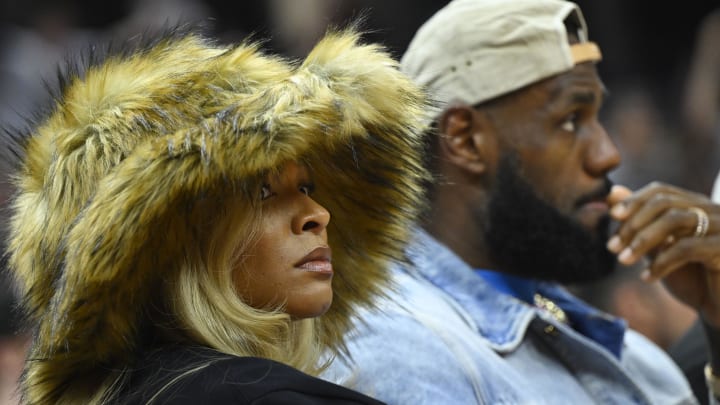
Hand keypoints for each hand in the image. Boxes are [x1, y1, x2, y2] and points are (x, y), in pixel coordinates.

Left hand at [606, 182, 719, 326]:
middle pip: (665, 202)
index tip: (612, 216)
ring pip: (675, 220)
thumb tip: (612, 193)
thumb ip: (639, 223)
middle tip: (612, 246)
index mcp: (695, 206)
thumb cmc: (690, 278)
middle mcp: (712, 211)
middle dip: (633, 223)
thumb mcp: (658, 248)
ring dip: (642, 241)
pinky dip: (661, 262)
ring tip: (623, 260)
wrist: (719, 311)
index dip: (634, 201)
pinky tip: (647, 278)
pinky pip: (687, 248)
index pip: (661, 191)